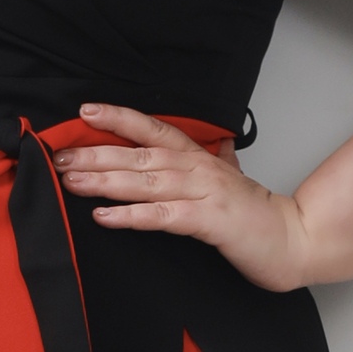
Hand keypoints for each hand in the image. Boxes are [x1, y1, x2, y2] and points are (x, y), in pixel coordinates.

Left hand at [54, 103, 309, 291]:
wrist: (293, 239)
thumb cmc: (256, 213)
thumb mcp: (230, 178)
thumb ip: (216, 159)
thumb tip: (217, 140)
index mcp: (199, 157)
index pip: (153, 129)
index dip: (119, 118)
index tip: (85, 112)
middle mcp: (198, 169)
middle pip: (138, 155)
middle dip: (95, 154)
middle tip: (59, 155)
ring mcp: (203, 193)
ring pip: (144, 182)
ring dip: (103, 181)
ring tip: (70, 180)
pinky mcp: (208, 221)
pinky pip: (162, 216)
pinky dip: (131, 216)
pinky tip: (103, 217)